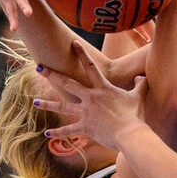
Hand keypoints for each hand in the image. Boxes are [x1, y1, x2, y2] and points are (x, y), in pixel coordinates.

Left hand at [34, 40, 148, 150]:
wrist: (130, 134)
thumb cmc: (135, 115)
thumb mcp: (139, 96)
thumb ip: (140, 85)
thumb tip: (141, 77)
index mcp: (103, 89)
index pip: (91, 67)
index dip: (82, 54)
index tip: (73, 43)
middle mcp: (91, 98)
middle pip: (68, 83)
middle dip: (52, 75)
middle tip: (39, 67)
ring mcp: (86, 113)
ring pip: (63, 106)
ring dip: (47, 104)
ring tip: (34, 103)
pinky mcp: (85, 128)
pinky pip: (68, 130)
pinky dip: (57, 133)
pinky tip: (46, 134)